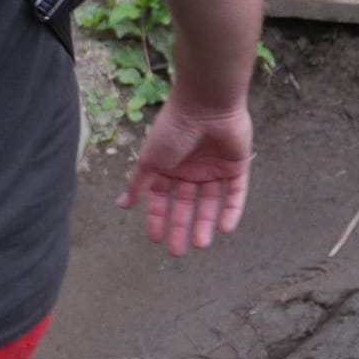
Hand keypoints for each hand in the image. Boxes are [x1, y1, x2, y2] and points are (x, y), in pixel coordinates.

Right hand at [118, 99, 251, 256]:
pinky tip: (224, 229)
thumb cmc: (172, 130)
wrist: (206, 107)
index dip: (158, 218)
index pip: (161, 198)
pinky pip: (235, 193)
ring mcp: (214, 169)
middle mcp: (190, 170)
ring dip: (205, 223)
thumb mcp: (150, 161)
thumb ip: (138, 184)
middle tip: (177, 252)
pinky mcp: (237, 167)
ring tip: (200, 244)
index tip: (155, 239)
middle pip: (186, 205)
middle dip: (181, 227)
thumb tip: (122, 204)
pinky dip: (231, 211)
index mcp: (168, 167)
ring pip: (210, 202)